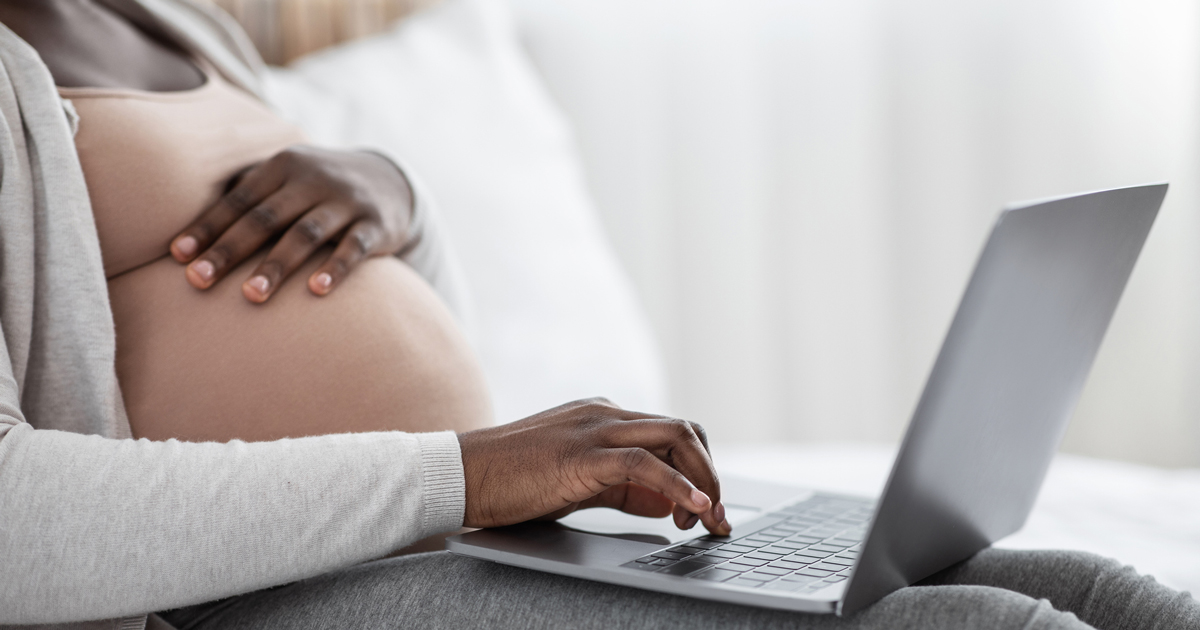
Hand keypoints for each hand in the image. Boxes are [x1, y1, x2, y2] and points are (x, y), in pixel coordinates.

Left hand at [169, 146, 412, 302]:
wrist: (390, 182)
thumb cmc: (319, 190)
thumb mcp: (288, 179)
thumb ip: (249, 197)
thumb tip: (188, 235)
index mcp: (284, 166)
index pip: (239, 200)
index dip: (208, 227)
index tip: (179, 256)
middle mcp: (313, 179)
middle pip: (265, 218)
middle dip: (230, 250)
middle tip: (199, 280)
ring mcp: (346, 201)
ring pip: (305, 234)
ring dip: (276, 265)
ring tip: (251, 295)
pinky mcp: (376, 225)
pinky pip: (353, 249)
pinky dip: (335, 268)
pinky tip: (316, 290)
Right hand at [457, 398, 732, 535]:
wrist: (459, 475)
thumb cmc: (508, 482)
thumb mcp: (575, 481)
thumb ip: (620, 486)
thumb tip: (665, 503)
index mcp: (602, 416)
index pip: (671, 433)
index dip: (698, 470)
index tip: (704, 511)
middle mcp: (605, 413)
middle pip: (684, 431)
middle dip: (712, 474)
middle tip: (716, 519)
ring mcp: (595, 428)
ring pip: (676, 437)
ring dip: (705, 479)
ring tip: (710, 518)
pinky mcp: (583, 454)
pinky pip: (646, 463)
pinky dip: (680, 486)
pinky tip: (696, 509)